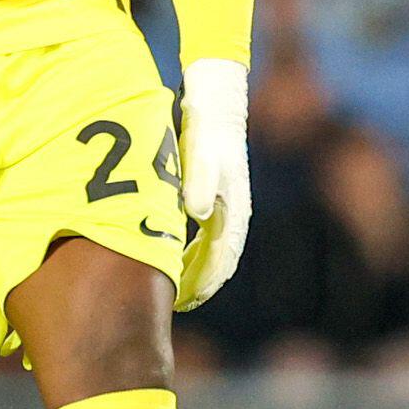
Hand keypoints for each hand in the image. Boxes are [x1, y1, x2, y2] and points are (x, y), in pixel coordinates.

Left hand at [173, 58, 250, 308]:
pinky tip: (174, 257)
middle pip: (220, 263)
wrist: (217, 101)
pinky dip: (194, 254)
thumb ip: (200, 183)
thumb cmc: (207, 130)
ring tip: (174, 292)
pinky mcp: (217, 197)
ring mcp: (228, 206)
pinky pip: (208, 237)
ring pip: (215, 252)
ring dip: (197, 273)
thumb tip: (198, 213)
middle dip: (200, 287)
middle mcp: (234, 214)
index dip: (203, 285)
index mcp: (233, 210)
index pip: (221, 260)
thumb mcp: (202, 154)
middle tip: (175, 307)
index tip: (184, 304)